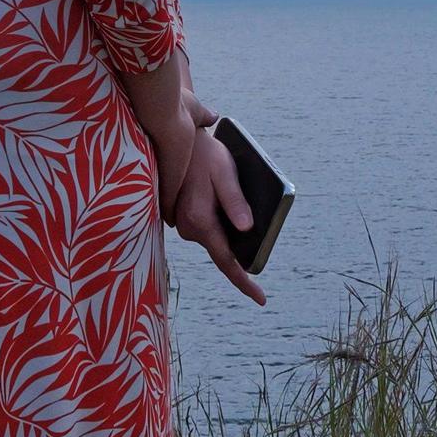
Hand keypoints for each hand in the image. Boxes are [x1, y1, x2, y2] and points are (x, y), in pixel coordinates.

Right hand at [166, 114, 267, 303]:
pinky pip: (206, 226)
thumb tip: (248, 230)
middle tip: (248, 206)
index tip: (260, 298)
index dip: (244, 281)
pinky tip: (221, 193)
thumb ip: (235, 202)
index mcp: (200, 220)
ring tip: (230, 190)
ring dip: (227, 224)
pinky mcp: (181, 216)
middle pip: (221, 248)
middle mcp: (188, 227)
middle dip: (240, 240)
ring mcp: (182, 223)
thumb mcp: (225, 173)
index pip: (226, 261)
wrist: (176, 137)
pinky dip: (219, 218)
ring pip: (214, 236)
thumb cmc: (205, 154)